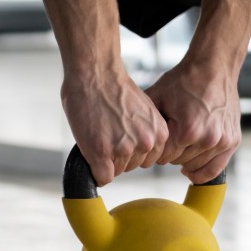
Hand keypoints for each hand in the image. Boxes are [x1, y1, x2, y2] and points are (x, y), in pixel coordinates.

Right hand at [62, 68, 168, 185]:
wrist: (95, 73)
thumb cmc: (114, 87)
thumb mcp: (144, 111)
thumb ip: (145, 132)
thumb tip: (137, 149)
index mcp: (159, 133)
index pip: (148, 159)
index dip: (132, 151)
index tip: (121, 139)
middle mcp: (145, 143)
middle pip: (132, 167)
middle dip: (118, 155)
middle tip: (106, 134)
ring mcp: (124, 149)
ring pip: (116, 172)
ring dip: (105, 160)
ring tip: (99, 135)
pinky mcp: (103, 153)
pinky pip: (102, 177)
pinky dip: (94, 170)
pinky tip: (91, 151)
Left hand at [145, 58, 240, 183]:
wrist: (214, 67)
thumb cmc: (184, 81)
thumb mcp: (156, 97)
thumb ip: (144, 123)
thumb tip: (133, 144)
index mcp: (187, 131)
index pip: (162, 156)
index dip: (155, 148)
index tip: (155, 137)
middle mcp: (207, 139)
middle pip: (177, 162)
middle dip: (169, 152)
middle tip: (169, 135)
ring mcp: (222, 142)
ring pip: (194, 167)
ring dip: (185, 158)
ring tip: (181, 142)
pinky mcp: (232, 142)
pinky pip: (215, 169)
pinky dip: (202, 172)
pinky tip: (190, 169)